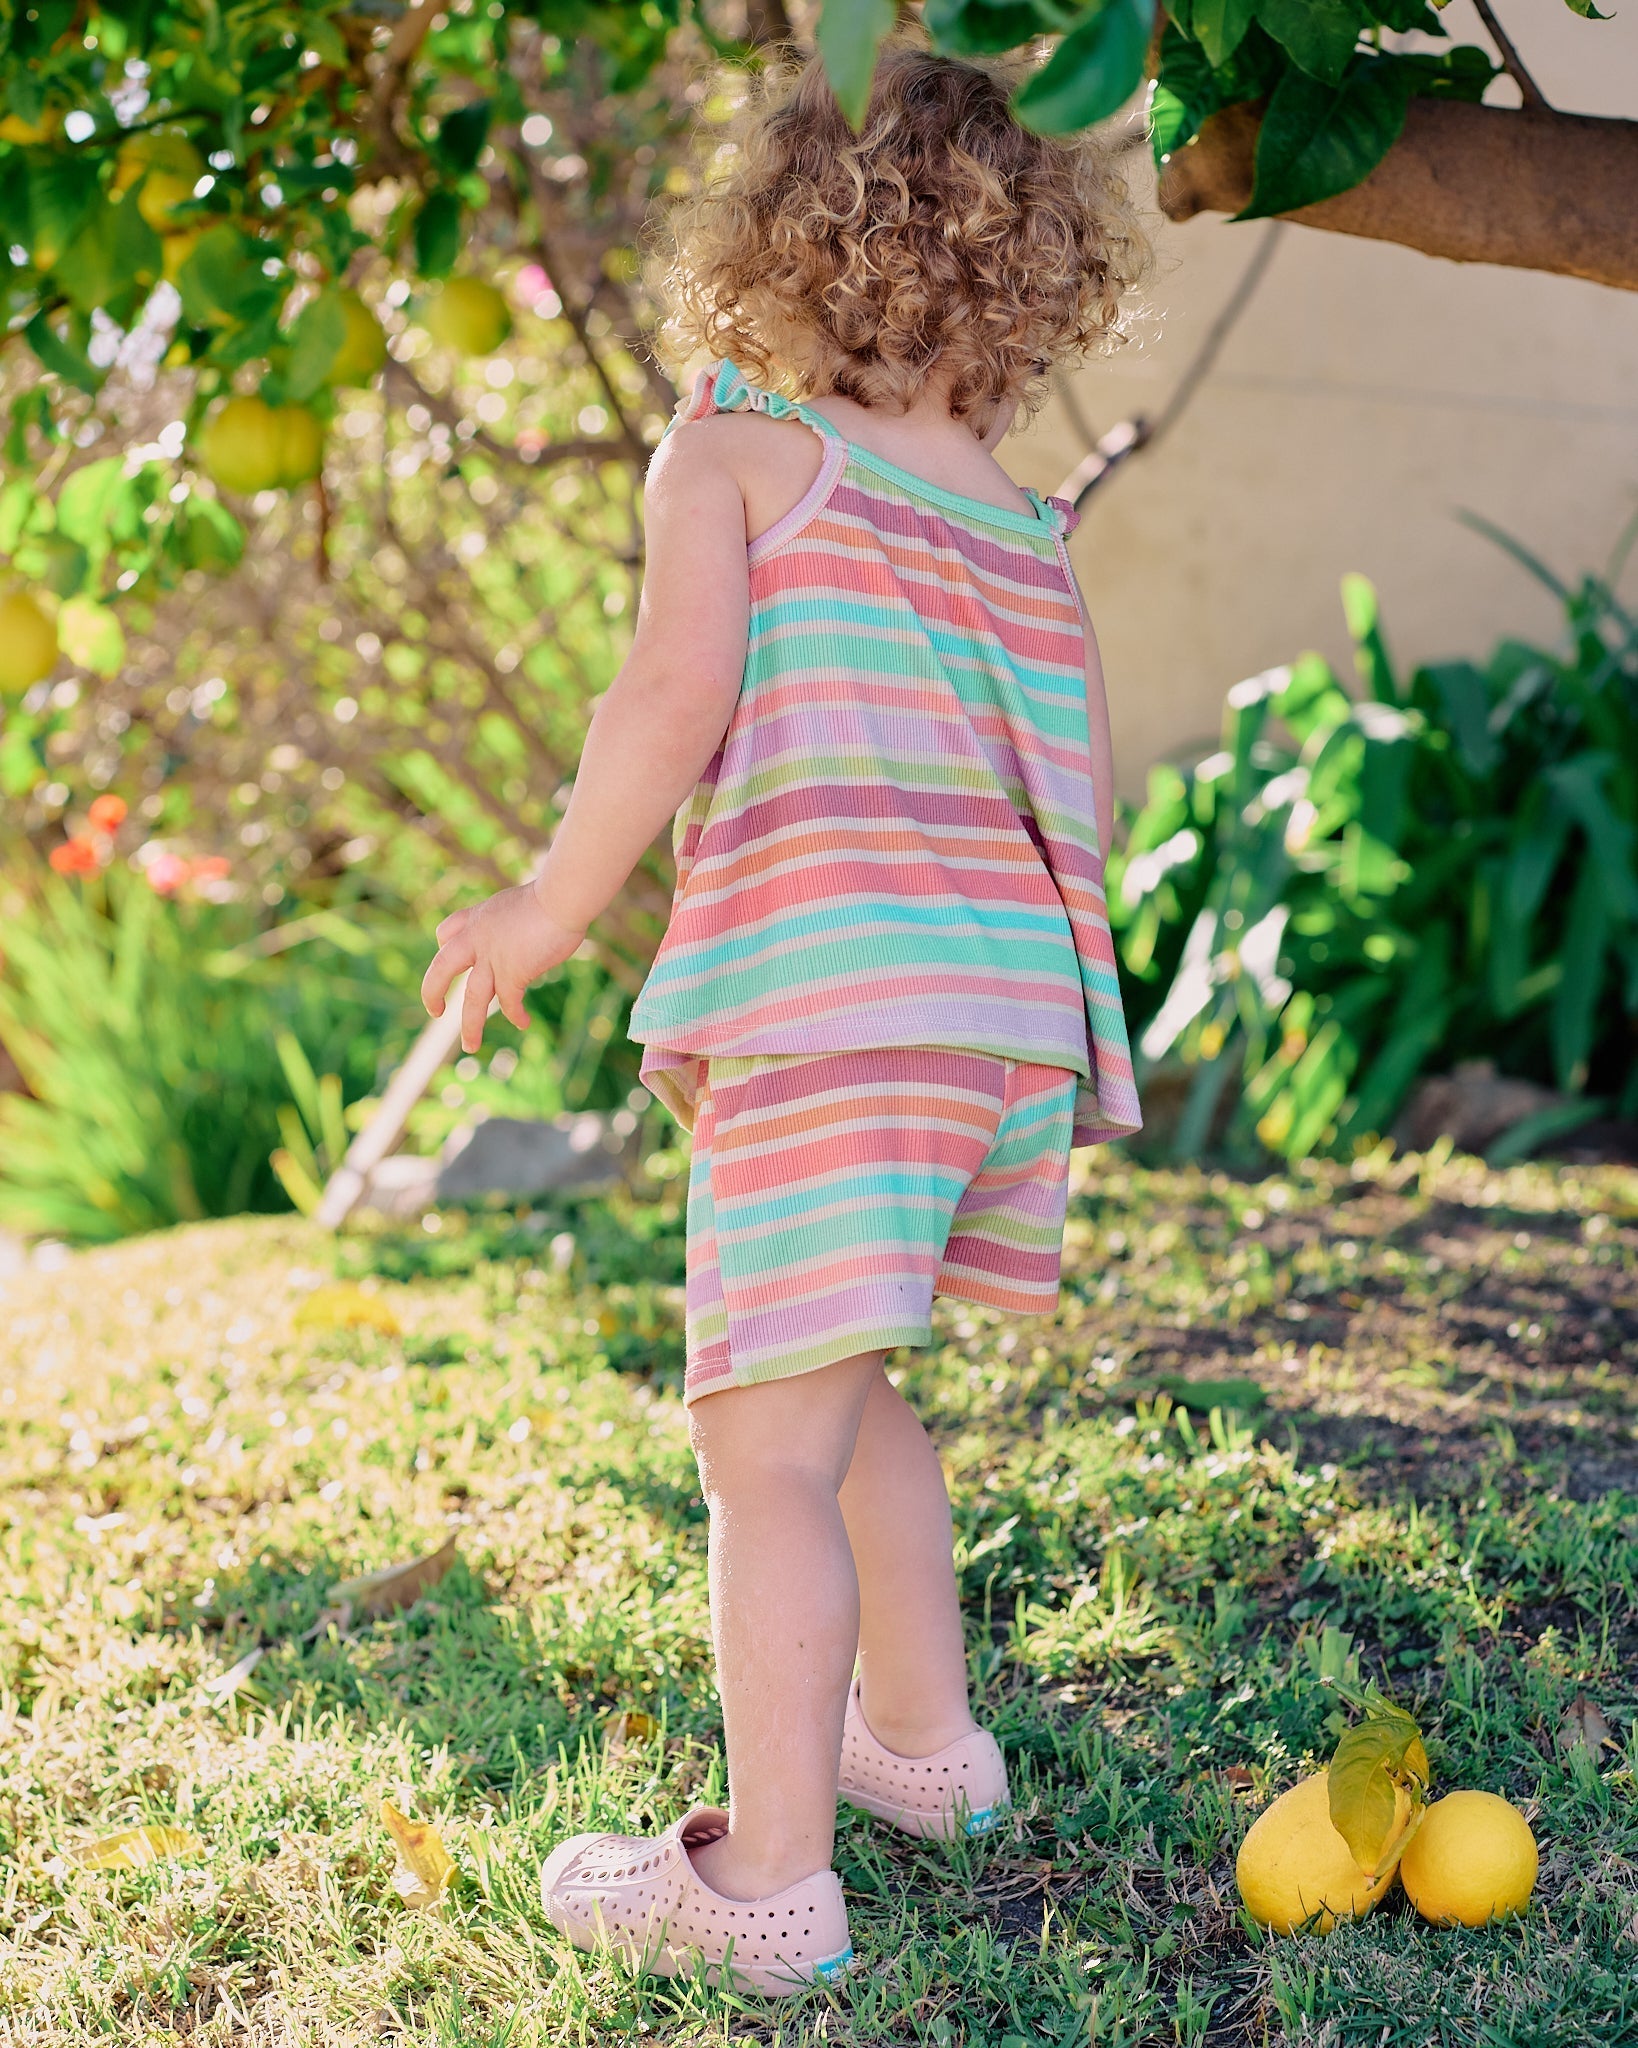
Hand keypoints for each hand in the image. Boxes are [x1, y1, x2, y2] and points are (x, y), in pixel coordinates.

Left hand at [420, 885, 586, 1054]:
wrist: (561, 897)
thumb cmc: (554, 895)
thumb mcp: (519, 902)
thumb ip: (511, 919)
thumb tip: (525, 929)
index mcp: (477, 918)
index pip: (446, 933)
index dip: (446, 948)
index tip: (458, 960)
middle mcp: (477, 938)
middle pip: (442, 968)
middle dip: (432, 992)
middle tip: (435, 1011)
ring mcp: (492, 957)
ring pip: (473, 999)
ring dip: (470, 1026)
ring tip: (470, 1046)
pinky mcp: (513, 972)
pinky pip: (509, 1002)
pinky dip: (515, 1015)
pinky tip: (523, 1023)